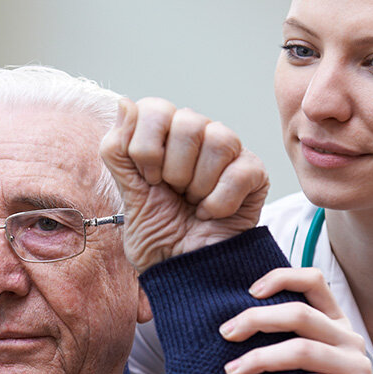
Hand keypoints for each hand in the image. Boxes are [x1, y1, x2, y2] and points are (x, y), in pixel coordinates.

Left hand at [100, 98, 268, 271]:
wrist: (185, 272)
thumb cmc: (158, 233)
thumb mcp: (127, 193)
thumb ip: (117, 149)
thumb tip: (123, 102)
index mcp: (163, 133)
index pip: (155, 108)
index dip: (146, 147)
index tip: (148, 180)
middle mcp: (197, 134)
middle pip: (187, 122)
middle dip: (173, 170)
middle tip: (173, 193)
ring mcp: (229, 152)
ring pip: (218, 139)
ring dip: (198, 184)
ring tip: (193, 203)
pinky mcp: (255, 173)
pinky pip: (239, 172)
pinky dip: (219, 202)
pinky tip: (211, 213)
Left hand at [219, 267, 372, 373]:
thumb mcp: (303, 362)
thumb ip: (283, 339)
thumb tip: (230, 326)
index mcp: (335, 322)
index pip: (313, 282)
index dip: (282, 278)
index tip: (249, 292)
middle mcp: (349, 338)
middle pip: (300, 314)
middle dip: (256, 320)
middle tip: (226, 334)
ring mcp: (357, 366)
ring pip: (303, 350)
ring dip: (261, 358)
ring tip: (233, 370)